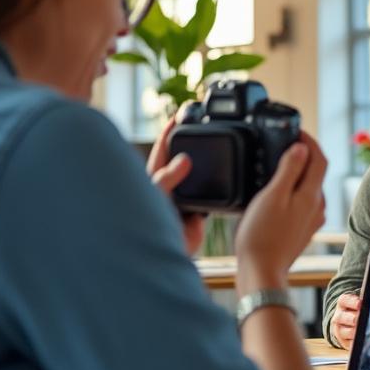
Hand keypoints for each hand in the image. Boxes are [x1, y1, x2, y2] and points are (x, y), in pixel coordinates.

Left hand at [146, 115, 204, 254]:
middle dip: (192, 143)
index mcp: (154, 178)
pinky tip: (225, 177)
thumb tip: (183, 160)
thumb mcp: (154, 195)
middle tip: (205, 124)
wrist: (164, 255)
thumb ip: (166, 177)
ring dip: (207, 165)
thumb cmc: (144, 226)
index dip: (170, 130)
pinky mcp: (199, 212)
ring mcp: (185, 198)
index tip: (180, 114)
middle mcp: (170, 186)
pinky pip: (211, 195)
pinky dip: (218, 187)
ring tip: (218, 146)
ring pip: (198, 176)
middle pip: (183, 158)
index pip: (163, 148)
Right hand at [234, 131, 327, 292]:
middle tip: (285, 143)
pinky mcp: (302, 231)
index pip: (320, 158)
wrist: (261, 272)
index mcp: (311, 195)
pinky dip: (294, 190)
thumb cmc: (262, 235)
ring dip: (299, 173)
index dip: (310, 141)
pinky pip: (302, 202)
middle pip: (316, 172)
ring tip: (279, 164)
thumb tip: (302, 148)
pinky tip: (278, 193)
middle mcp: (317, 207)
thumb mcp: (272, 196)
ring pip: (309, 188)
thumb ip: (289, 170)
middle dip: (304, 155)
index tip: (296, 131)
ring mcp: (311, 220)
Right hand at [329, 291, 360, 348]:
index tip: (360, 303)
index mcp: (342, 303)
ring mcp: (339, 330)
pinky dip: (355, 344)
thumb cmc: (356, 310)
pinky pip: (348, 344)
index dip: (352, 302)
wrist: (345, 324)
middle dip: (354, 318)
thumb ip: (366, 298)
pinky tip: (361, 342)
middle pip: (343, 317)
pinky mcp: (343, 341)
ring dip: (354, 332)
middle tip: (361, 319)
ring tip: (362, 332)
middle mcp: (338, 316)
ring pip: (344, 331)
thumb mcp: (359, 302)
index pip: (344, 300)